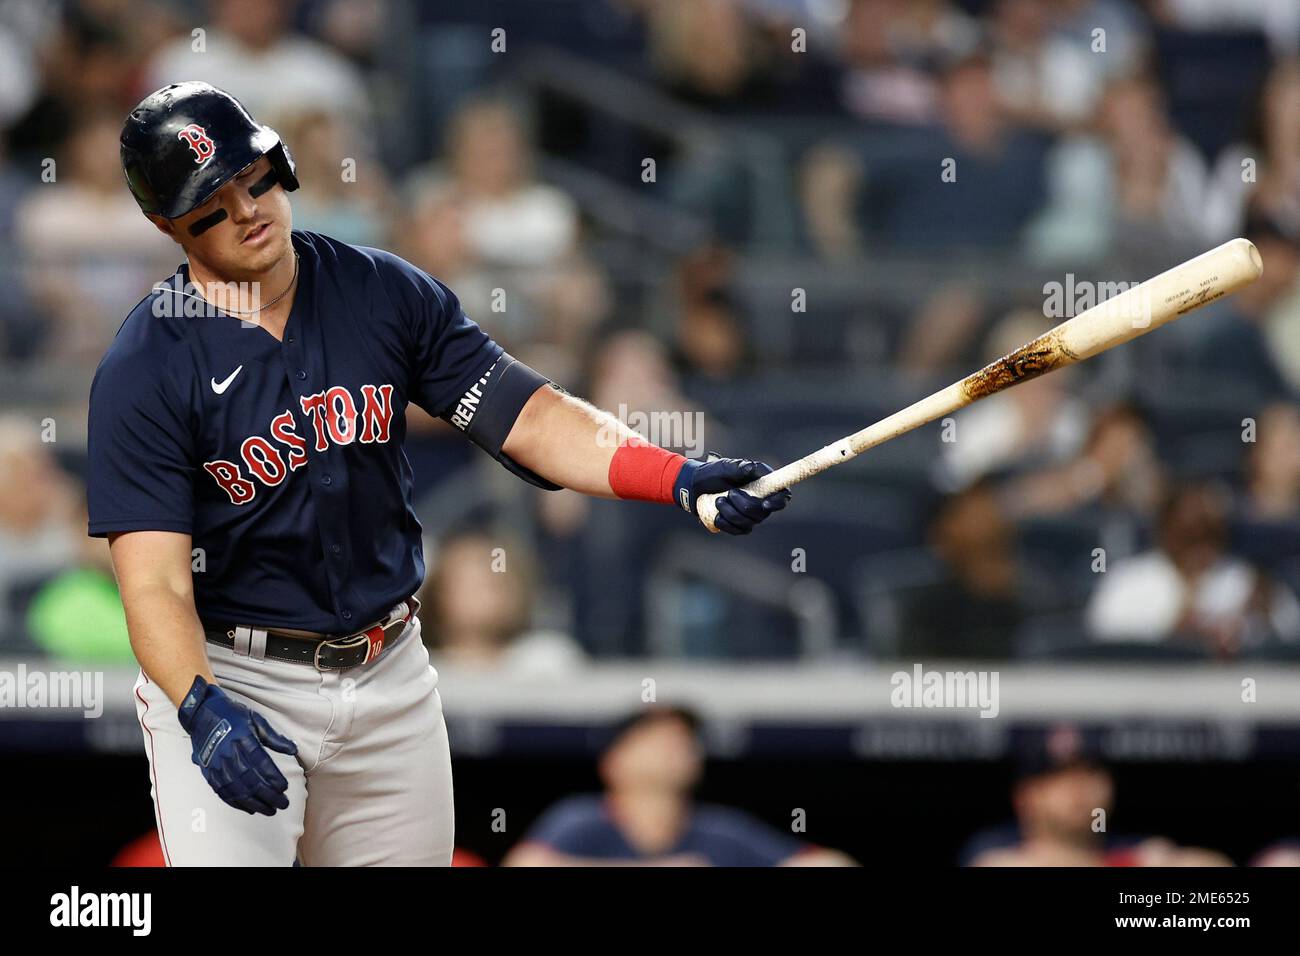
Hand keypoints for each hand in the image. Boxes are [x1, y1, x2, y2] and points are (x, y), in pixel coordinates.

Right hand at [176, 675, 297, 815]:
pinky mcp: (208, 771)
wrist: (201, 713)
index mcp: (242, 738)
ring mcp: (216, 764)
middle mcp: (228, 753)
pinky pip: (222, 791)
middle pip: (250, 780)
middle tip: (282, 804)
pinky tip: (249, 808)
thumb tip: (293, 749)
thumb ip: (274, 737)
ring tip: (269, 810)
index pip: (260, 763)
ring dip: (254, 803)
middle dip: (268, 795)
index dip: (272, 778)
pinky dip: (236, 802)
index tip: (284, 788)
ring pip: (237, 789)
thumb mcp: (256, 719)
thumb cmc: (232, 715)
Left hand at [673, 457, 790, 534]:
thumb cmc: (713, 473)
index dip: (778, 503)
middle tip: (730, 493)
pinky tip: (717, 514)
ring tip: (718, 501)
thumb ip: (739, 466)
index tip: (765, 504)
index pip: (783, 496)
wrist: (695, 486)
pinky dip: (725, 523)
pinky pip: (738, 530)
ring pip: (749, 523)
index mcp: (764, 483)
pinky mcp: (740, 524)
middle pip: (762, 513)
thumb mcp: (725, 466)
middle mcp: (761, 500)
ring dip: (731, 513)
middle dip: (743, 505)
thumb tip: (752, 468)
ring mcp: (751, 514)